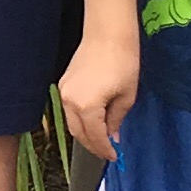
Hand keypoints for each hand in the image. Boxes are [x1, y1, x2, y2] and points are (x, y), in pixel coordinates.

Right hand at [59, 31, 137, 160]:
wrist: (108, 33)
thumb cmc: (123, 61)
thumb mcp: (126, 96)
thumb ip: (117, 120)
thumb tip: (113, 136)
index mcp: (86, 106)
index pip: (95, 137)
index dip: (105, 150)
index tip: (115, 157)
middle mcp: (69, 101)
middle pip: (78, 133)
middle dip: (93, 146)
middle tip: (107, 152)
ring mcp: (64, 92)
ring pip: (72, 122)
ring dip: (86, 134)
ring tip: (101, 139)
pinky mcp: (63, 84)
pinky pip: (70, 109)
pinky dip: (80, 120)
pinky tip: (93, 121)